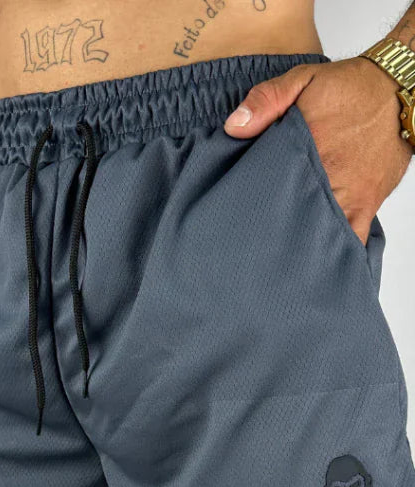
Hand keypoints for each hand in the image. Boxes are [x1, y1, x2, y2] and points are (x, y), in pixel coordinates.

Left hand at [225, 57, 411, 243]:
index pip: (271, 189)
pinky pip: (354, 236)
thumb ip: (266, 100)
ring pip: (320, 234)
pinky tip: (317, 260)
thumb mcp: (303, 80)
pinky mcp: (369, 202)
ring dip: (301, 244)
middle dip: (273, 232)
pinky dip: (337, 249)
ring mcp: (352, 194)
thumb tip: (234, 127)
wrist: (402, 86)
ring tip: (279, 255)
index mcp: (308, 150)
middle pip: (292, 218)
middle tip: (252, 244)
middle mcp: (331, 177)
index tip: (237, 220)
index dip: (251, 208)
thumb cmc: (351, 87)